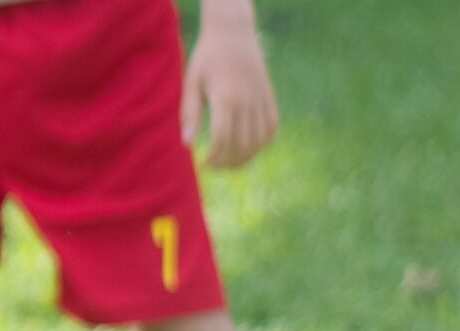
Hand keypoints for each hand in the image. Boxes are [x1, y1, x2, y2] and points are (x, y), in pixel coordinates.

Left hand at [181, 26, 278, 169]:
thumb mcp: (192, 82)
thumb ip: (190, 112)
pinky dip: (263, 144)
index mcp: (226, 97)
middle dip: (227, 163)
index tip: (203, 164)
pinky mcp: (269, 97)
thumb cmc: (207, 58)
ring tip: (229, 162)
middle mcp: (247, 101)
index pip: (223, 139)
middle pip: (242, 145)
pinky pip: (272, 128)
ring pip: (259, 141)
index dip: (214, 158)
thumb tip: (187, 144)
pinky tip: (248, 149)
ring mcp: (261, 99)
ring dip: (245, 158)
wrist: (233, 34)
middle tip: (214, 166)